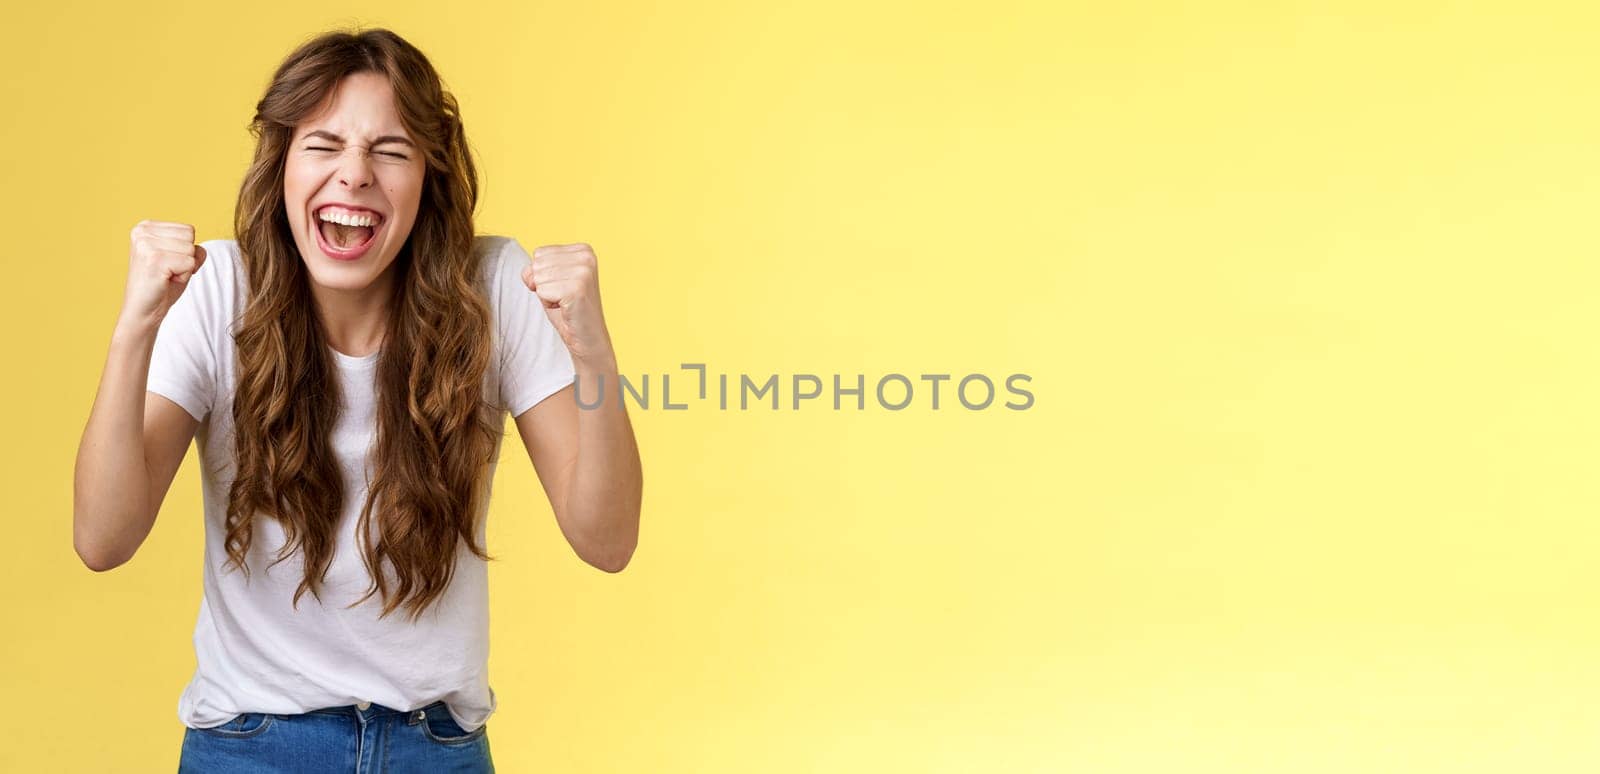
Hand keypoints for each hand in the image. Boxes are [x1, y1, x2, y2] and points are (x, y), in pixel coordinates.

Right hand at [121, 220, 206, 329]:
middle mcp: (142, 231)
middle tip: (167, 272)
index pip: (188, 229)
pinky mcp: (154, 259)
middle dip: (186, 258)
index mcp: (145, 226)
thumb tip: (199, 249)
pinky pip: (190, 263)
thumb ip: (191, 246)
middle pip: (190, 236)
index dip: (185, 251)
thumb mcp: (179, 258)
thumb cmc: (162, 285)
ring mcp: (146, 244)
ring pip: (191, 249)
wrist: (143, 311)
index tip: (168, 264)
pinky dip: (184, 276)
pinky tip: (166, 281)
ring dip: (185, 268)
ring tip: (166, 276)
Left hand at [521, 242, 614, 365]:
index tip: (562, 287)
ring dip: (546, 295)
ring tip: (565, 303)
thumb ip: (535, 268)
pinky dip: (549, 304)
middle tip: (563, 298)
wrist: (588, 339)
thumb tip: (529, 274)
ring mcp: (584, 272)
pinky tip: (566, 308)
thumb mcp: (549, 281)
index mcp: (583, 250)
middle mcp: (586, 256)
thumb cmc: (568, 310)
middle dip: (543, 285)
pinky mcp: (578, 288)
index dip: (543, 275)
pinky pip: (542, 291)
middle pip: (537, 264)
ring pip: (538, 277)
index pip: (539, 253)